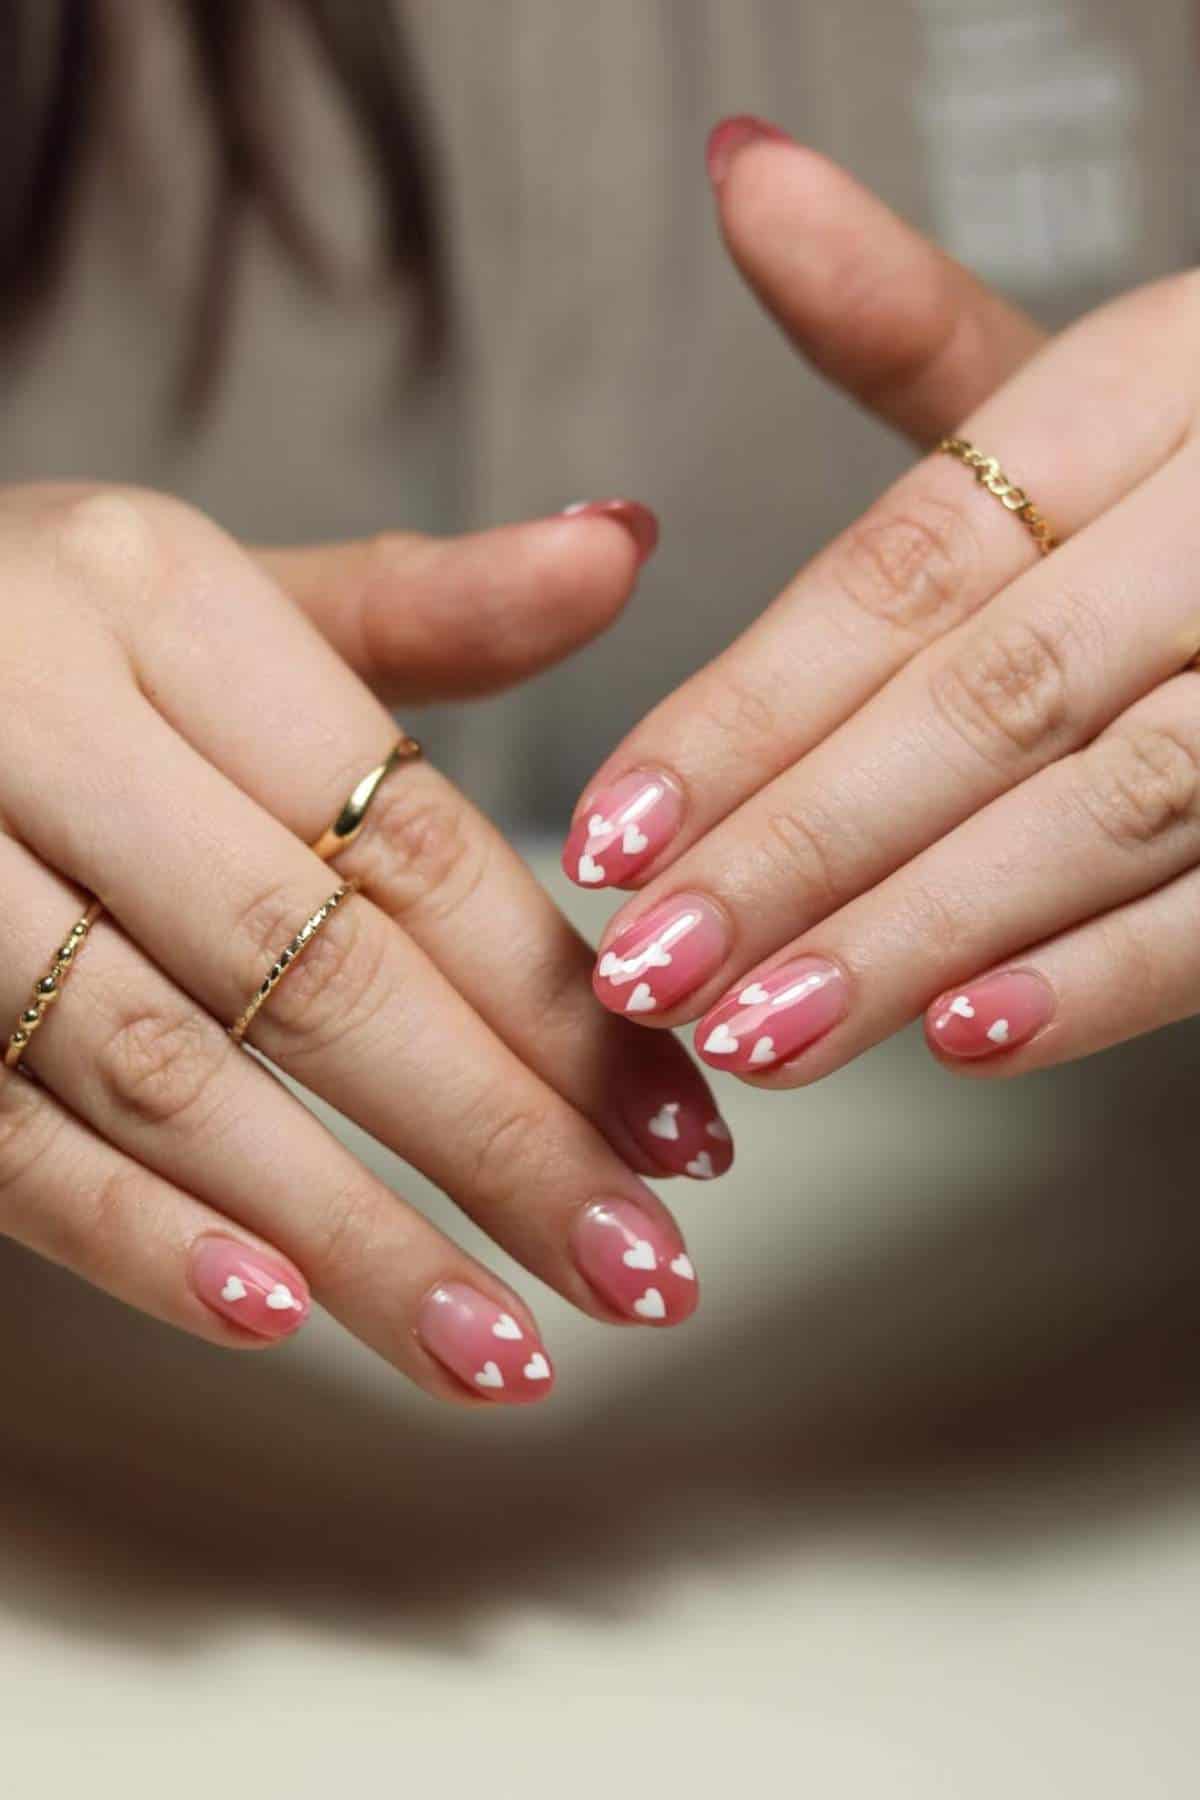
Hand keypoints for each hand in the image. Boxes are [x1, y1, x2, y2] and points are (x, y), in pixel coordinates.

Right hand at [0, 485, 724, 1408]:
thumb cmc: (30, 628)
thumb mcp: (200, 593)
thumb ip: (418, 602)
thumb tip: (628, 545)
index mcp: (153, 598)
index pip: (409, 836)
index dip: (559, 999)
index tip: (686, 1134)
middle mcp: (35, 715)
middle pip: (319, 967)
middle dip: (499, 1141)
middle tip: (644, 1276)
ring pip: (172, 1076)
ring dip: (349, 1235)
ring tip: (502, 1354)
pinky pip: (5, 1132)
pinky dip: (135, 1234)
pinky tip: (274, 1319)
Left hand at [566, 121, 1199, 1090]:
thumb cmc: (1196, 458)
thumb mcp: (1073, 381)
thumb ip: (901, 318)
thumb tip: (743, 173)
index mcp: (1148, 389)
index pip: (908, 568)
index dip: (747, 708)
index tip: (606, 832)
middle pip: (989, 696)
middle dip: (803, 849)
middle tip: (651, 969)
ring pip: (1105, 807)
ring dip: (919, 934)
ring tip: (761, 1032)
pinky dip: (1107, 979)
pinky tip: (964, 1039)